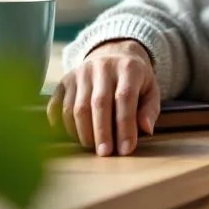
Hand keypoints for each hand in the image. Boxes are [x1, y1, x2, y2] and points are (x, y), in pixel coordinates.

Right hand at [47, 40, 159, 155]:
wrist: (112, 54)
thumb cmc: (134, 79)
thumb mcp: (151, 89)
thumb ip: (150, 110)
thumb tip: (145, 130)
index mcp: (128, 68)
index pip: (124, 98)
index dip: (125, 126)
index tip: (126, 149)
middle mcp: (102, 67)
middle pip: (98, 103)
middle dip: (102, 132)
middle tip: (105, 153)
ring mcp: (80, 72)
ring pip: (76, 107)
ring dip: (82, 132)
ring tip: (92, 146)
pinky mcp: (65, 80)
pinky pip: (57, 105)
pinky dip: (60, 124)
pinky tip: (71, 136)